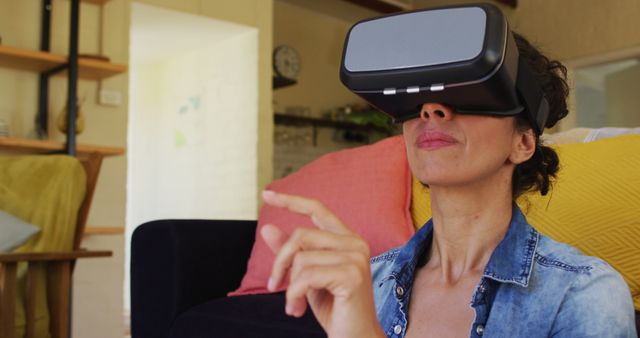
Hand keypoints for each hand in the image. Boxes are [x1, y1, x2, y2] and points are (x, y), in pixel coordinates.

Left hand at [261, 190, 385, 337]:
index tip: (266, 194)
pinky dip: (293, 295)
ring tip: (293, 306)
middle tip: (273, 286)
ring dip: (289, 286)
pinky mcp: (352, 275)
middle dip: (280, 262)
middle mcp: (355, 243)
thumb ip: (291, 253)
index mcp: (347, 239)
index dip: (291, 200)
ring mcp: (356, 258)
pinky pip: (305, 277)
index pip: (317, 209)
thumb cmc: (333, 309)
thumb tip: (267, 228)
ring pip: (301, 258)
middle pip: (301, 235)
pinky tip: (296, 310)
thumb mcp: (306, 277)